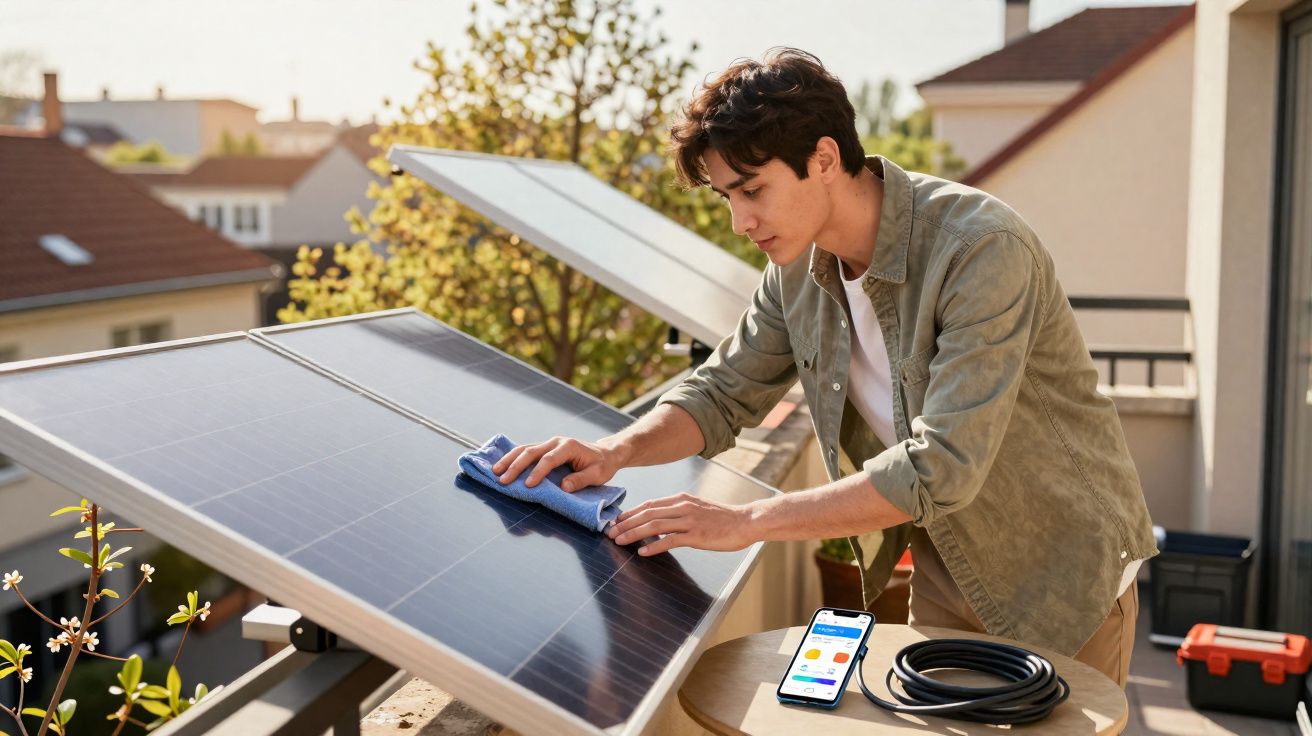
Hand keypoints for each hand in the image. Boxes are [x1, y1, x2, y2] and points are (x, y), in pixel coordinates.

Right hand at [491, 435, 621, 490]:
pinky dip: (512, 457)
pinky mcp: (544, 448)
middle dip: (516, 466)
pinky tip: (501, 464)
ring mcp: (549, 443)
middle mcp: (556, 442)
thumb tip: (564, 487)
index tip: (528, 485)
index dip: (538, 472)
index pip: (549, 459)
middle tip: (503, 480)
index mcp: (569, 446)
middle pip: (531, 451)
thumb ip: (581, 480)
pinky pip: (526, 450)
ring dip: (509, 460)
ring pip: (524, 448)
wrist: (605, 453)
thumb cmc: (601, 465)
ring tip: (495, 471)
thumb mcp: (597, 474)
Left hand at [606, 492, 756, 555]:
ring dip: (634, 533)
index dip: (630, 513)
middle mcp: (683, 507)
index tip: (616, 521)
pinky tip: (642, 552)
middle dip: (626, 523)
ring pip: (654, 525)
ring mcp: (690, 520)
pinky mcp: (697, 535)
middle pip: (647, 513)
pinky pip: (671, 540)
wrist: (745, 522)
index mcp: (681, 499)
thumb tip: (658, 521)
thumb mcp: (697, 508)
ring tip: (619, 541)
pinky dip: (654, 545)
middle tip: (610, 532)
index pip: (649, 504)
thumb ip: (678, 512)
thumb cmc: (722, 518)